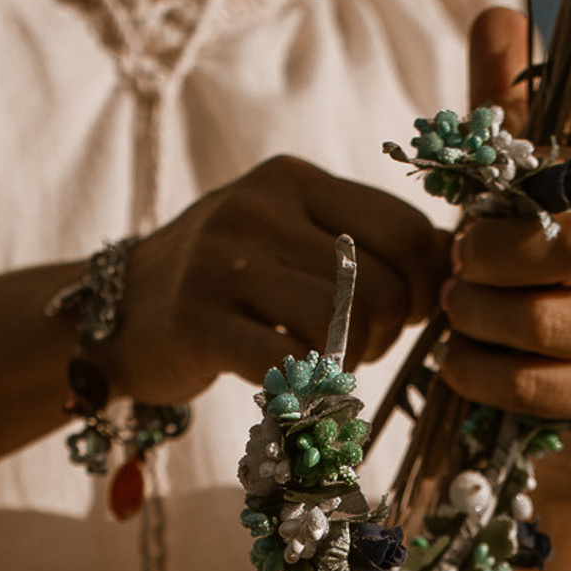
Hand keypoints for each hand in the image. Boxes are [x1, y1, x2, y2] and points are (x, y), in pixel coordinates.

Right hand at [101, 155, 446, 404]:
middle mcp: (259, 208)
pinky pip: (287, 365)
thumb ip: (362, 243)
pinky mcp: (196, 322)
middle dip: (386, 333)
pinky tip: (292, 388)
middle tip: (357, 348)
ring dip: (350, 362)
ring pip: (343, 325)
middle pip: (380, 285)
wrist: (117, 315)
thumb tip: (454, 269)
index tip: (406, 314)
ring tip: (323, 363)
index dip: (425, 285)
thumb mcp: (290, 238)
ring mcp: (222, 263)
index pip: (404, 228)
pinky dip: (306, 390)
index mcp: (294, 180)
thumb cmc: (226, 285)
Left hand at [438, 10, 570, 465]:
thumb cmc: (519, 276)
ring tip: (451, 325)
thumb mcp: (505, 190)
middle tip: (452, 281)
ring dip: (478, 326)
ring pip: (548, 327)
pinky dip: (484, 379)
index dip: (503, 209)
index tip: (463, 229)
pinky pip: (542, 389)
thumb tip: (498, 13)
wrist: (546, 389)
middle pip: (570, 251)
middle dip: (492, 267)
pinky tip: (460, 369)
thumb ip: (499, 109)